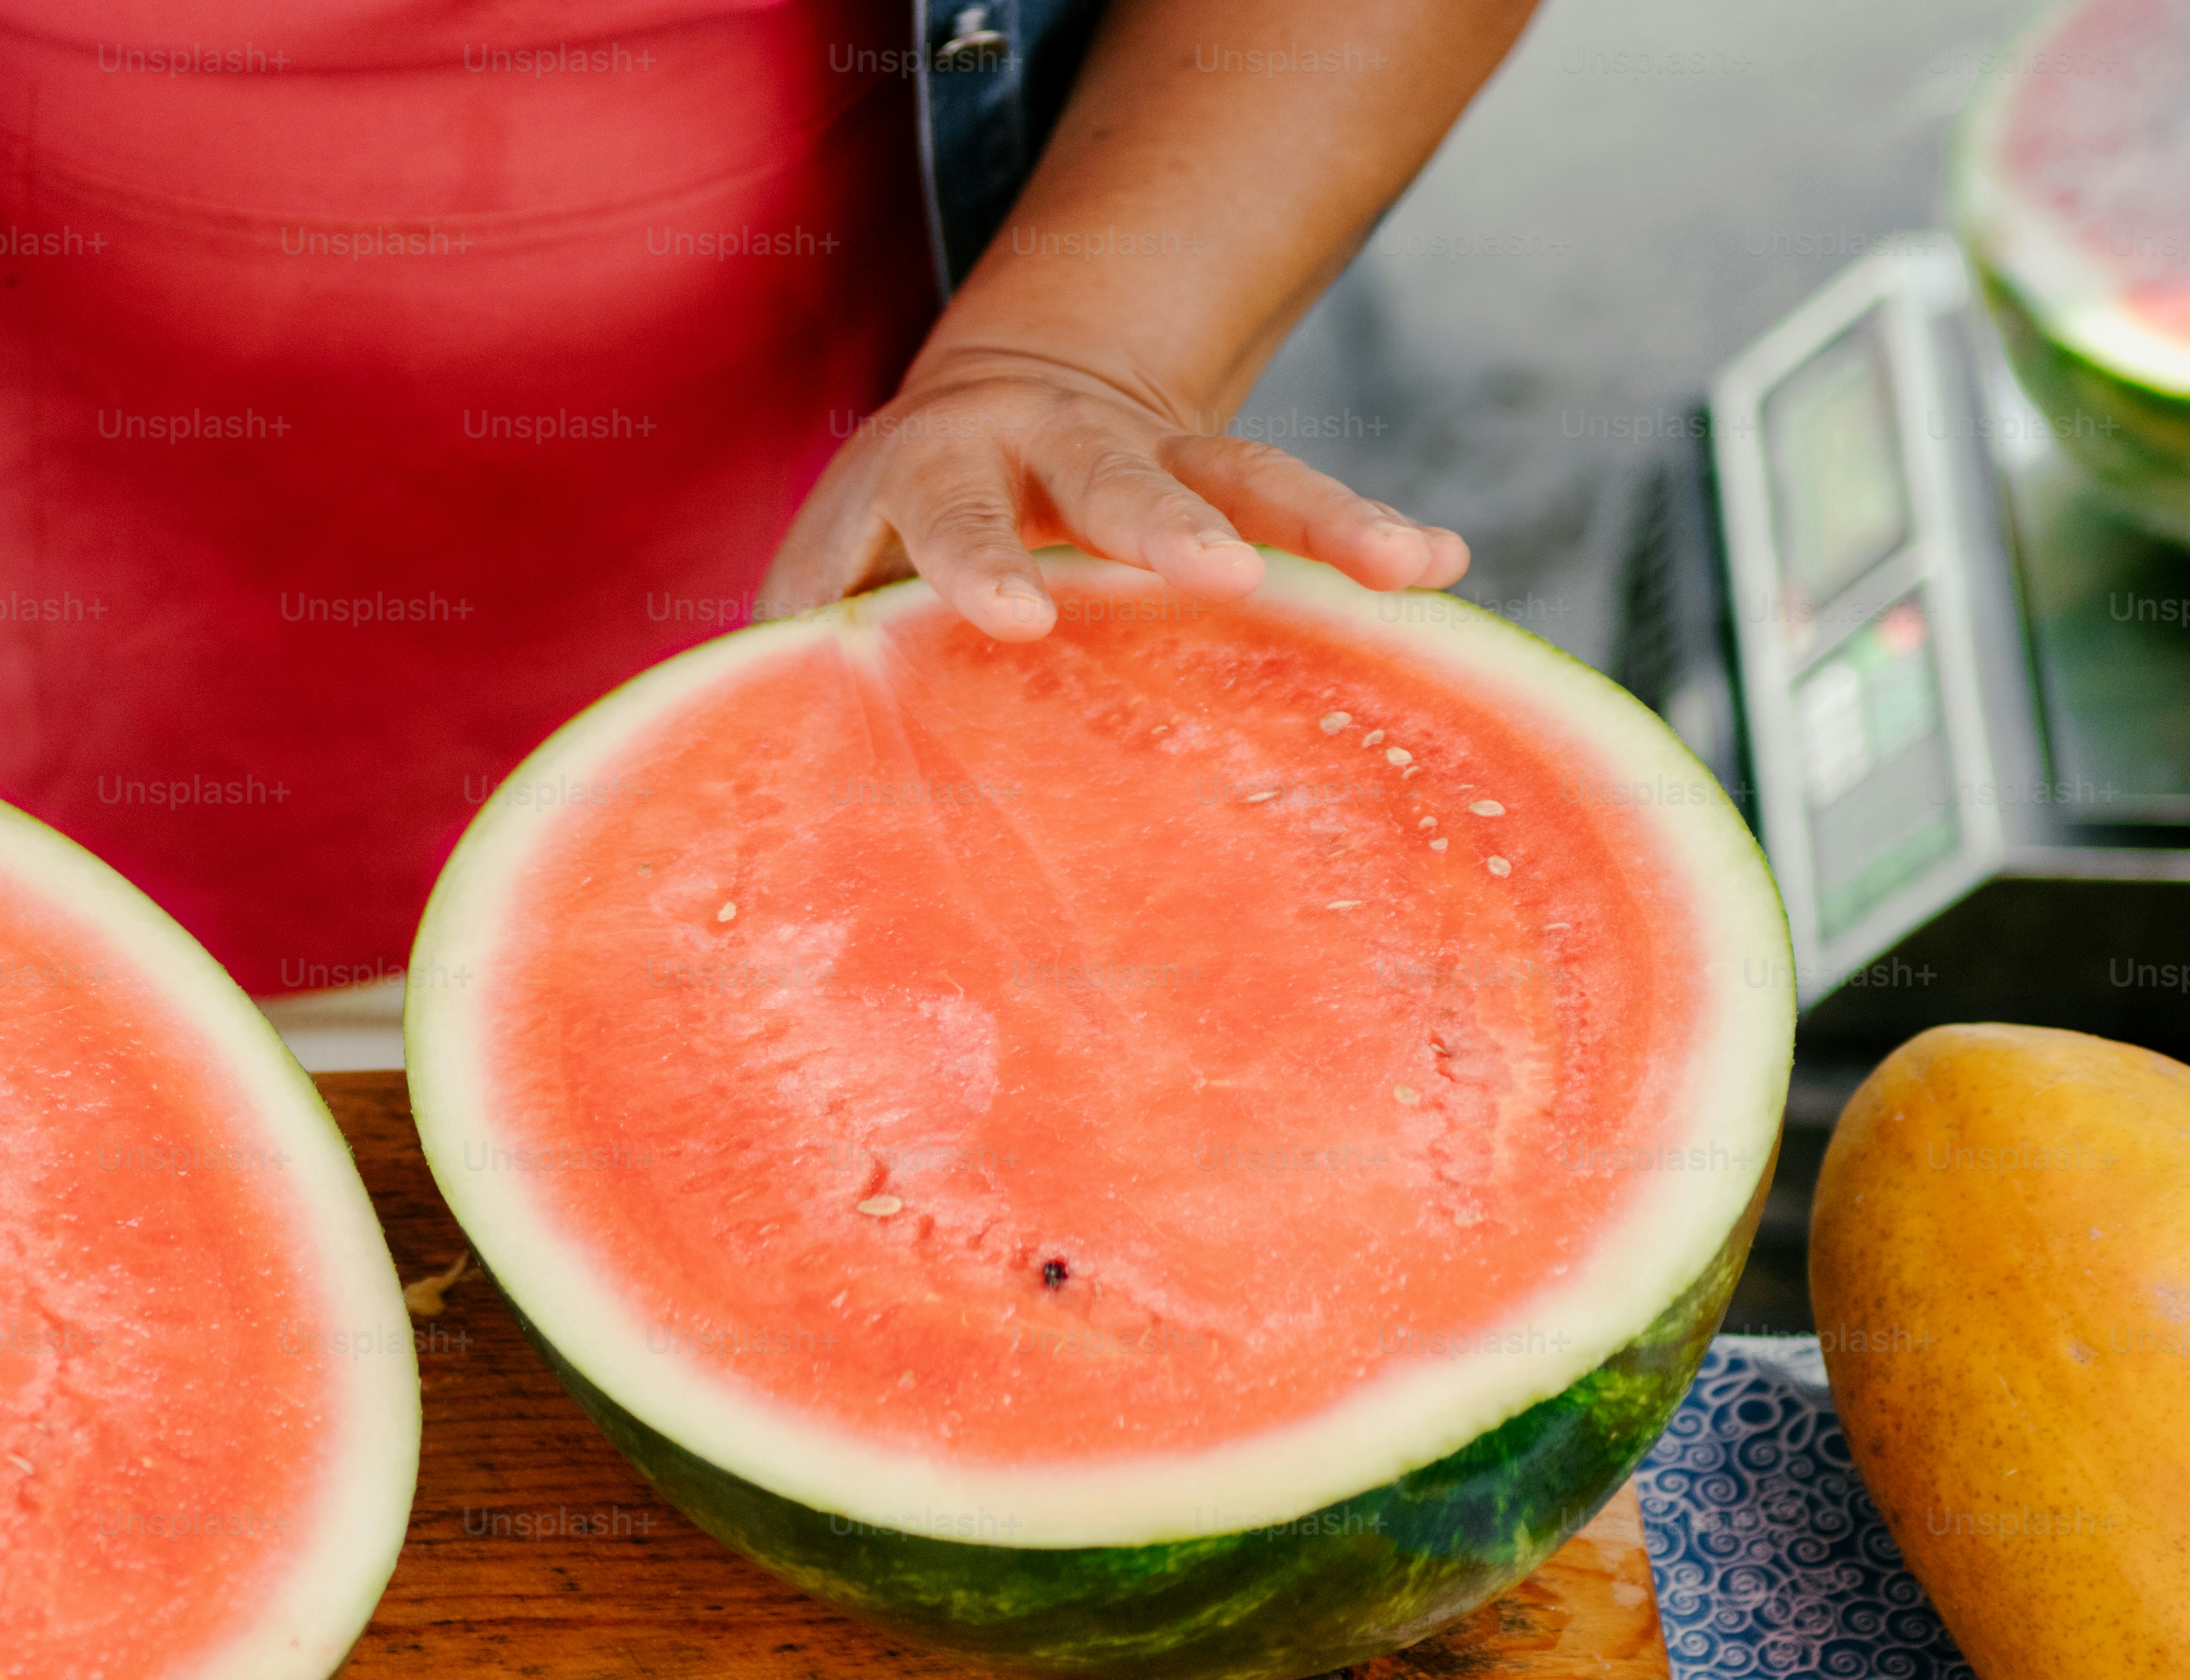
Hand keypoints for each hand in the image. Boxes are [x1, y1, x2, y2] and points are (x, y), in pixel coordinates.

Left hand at [762, 342, 1469, 641]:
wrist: (989, 402)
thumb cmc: (882, 539)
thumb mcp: (825, 577)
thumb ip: (792, 655)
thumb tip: (748, 767)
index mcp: (932, 471)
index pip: (948, 515)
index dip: (978, 559)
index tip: (1017, 612)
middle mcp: (1048, 447)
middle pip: (1111, 475)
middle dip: (1163, 520)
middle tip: (1214, 570)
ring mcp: (1151, 459)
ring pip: (1238, 474)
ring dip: (1317, 518)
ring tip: (1400, 562)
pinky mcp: (1225, 488)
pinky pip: (1304, 506)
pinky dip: (1370, 532)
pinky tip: (1441, 569)